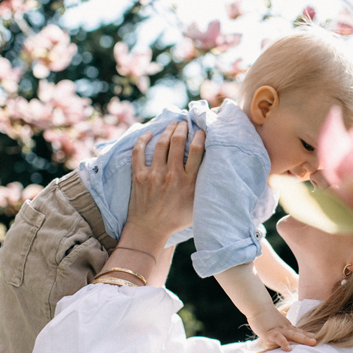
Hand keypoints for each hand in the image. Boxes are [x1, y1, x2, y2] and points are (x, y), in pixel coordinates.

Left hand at [125, 122, 204, 246]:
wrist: (150, 230)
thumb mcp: (197, 205)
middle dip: (182, 128)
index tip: (201, 131)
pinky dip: (143, 140)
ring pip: (161, 144)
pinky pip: (138, 152)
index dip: (200, 136)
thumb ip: (203, 187)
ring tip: (172, 124)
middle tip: (184, 123)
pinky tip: (149, 134)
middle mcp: (172, 175)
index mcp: (188, 182)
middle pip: (178, 142)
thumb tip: (214, 173)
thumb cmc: (176, 220)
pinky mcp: (139, 176)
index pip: (196, 150)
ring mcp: (154, 175)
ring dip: (167, 130)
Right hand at [247, 303, 316, 351]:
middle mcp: (285, 328)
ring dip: (303, 339)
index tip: (317, 338)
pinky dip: (284, 343)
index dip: (308, 335)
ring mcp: (278, 330)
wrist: (257, 306)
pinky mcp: (270, 333)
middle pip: (299, 333)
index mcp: (286, 327)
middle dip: (308, 338)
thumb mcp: (276, 323)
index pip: (299, 332)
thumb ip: (282, 329)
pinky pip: (278, 338)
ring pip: (292, 335)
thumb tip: (288, 336)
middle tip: (318, 341)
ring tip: (312, 343)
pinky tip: (288, 348)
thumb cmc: (265, 316)